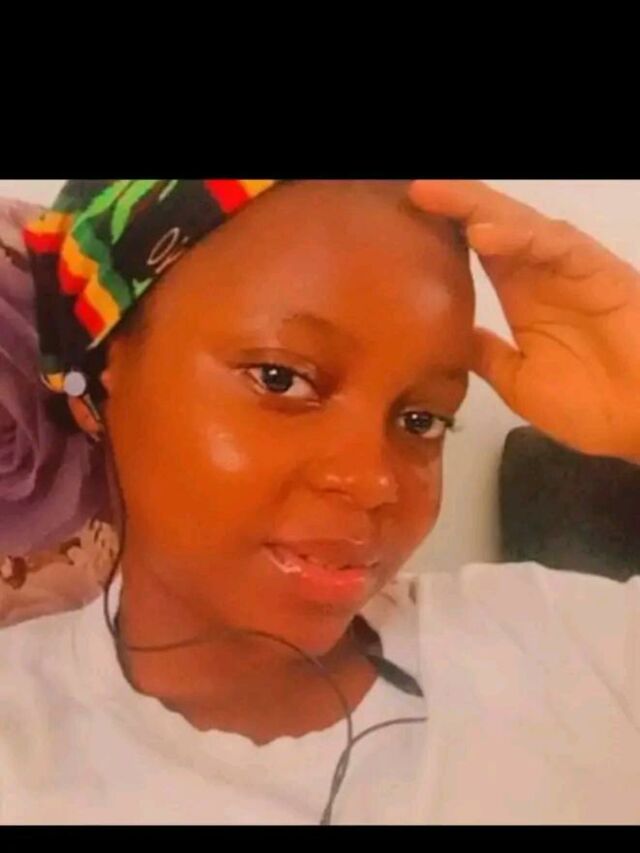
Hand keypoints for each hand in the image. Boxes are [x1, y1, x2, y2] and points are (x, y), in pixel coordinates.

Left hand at [409, 180, 639, 458]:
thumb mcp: (518, 382)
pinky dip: (519, 236)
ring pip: (517, 224)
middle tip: (413, 189)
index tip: (401, 220)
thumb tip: (449, 338)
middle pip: (489, 227)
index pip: (474, 251)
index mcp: (520, 296)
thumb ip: (487, 355)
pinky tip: (482, 234)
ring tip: (432, 194)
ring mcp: (567, 268)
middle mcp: (539, 274)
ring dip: (474, 208)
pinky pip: (555, 244)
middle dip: (451, 206)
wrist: (639, 423)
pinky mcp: (596, 269)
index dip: (441, 232)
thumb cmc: (588, 405)